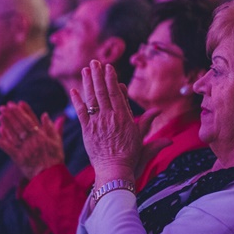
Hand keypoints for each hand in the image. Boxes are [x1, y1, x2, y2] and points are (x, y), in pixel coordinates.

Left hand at [0, 102, 64, 179]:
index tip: (18, 103)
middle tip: (4, 106)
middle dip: (12, 115)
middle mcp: (33, 141)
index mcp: (42, 136)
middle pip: (20, 125)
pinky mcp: (19, 158)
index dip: (24, 111)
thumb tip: (45, 114)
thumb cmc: (55, 159)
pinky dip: (1, 142)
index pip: (31, 120)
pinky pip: (8, 149)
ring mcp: (25, 149)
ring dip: (6, 125)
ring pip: (14, 134)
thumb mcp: (57, 142)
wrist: (50, 177)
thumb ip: (53, 128)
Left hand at [71, 61, 141, 183]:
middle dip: (98, 75)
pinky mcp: (87, 130)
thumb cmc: (130, 156)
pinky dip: (77, 100)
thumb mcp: (142, 138)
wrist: (115, 171)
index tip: (108, 67)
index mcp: (123, 117)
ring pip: (91, 98)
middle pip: (102, 91)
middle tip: (94, 62)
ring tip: (85, 69)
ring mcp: (97, 123)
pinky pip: (80, 112)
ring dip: (87, 82)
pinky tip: (73, 90)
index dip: (111, 78)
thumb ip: (148, 122)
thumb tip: (159, 111)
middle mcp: (110, 117)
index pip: (116, 93)